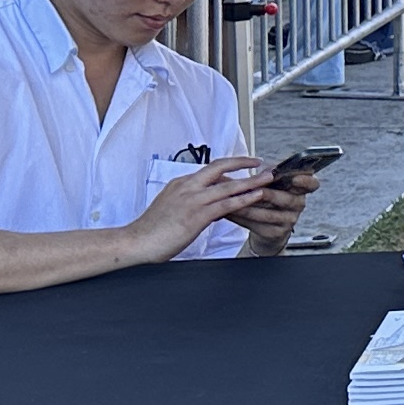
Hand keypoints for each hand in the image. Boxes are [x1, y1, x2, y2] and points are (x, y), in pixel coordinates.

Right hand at [130, 158, 277, 261]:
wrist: (135, 242)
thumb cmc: (151, 230)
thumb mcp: (172, 208)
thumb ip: (191, 202)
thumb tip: (210, 205)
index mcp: (180, 184)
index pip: (210, 169)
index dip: (229, 166)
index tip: (243, 164)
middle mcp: (187, 187)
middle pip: (220, 167)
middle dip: (243, 162)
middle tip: (261, 162)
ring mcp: (192, 200)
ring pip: (228, 185)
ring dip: (251, 180)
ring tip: (268, 177)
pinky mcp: (197, 215)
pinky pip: (226, 204)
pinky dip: (244, 199)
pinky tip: (257, 196)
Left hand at [235, 157, 322, 256]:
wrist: (267, 227)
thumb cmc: (268, 199)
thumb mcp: (271, 184)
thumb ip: (266, 174)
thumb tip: (253, 164)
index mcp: (300, 188)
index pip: (312, 184)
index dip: (306, 180)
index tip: (295, 177)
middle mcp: (298, 204)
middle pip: (287, 199)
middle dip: (268, 194)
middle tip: (254, 188)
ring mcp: (288, 220)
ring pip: (268, 214)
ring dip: (248, 206)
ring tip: (232, 200)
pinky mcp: (276, 233)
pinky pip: (257, 225)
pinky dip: (241, 218)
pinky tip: (229, 211)